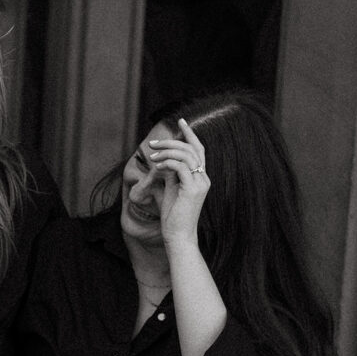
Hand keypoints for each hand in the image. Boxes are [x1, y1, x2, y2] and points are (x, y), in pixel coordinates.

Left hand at [148, 118, 209, 246]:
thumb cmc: (173, 216)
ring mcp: (201, 183)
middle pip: (191, 149)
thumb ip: (170, 173)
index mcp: (200, 177)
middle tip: (153, 143)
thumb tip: (163, 160)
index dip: (190, 134)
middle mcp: (204, 178)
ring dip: (167, 151)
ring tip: (152, 155)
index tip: (180, 120)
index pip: (198, 150)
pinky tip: (157, 165)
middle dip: (172, 141)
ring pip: (186, 155)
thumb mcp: (170, 189)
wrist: (178, 235)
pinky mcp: (193, 189)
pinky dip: (167, 162)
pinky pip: (180, 167)